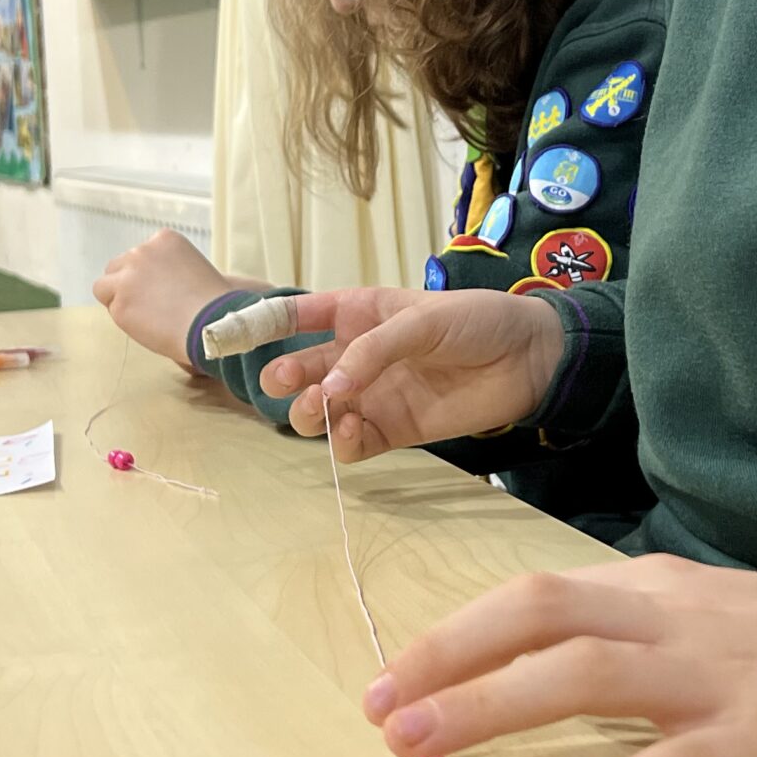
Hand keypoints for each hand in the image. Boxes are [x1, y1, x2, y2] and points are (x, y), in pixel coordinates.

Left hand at [92, 229, 250, 369]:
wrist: (214, 324)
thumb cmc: (213, 303)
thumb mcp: (193, 267)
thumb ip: (168, 267)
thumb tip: (149, 284)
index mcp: (164, 239)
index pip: (140, 255)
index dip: (148, 276)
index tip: (164, 291)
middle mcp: (142, 252)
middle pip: (118, 267)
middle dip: (129, 285)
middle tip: (151, 305)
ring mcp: (128, 277)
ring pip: (104, 286)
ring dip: (119, 299)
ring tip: (145, 316)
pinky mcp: (120, 303)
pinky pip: (112, 310)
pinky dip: (125, 319)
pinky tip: (148, 326)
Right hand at [256, 287, 566, 460]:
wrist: (529, 358)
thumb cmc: (477, 320)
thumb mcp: (423, 320)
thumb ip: (373, 350)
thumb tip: (332, 389)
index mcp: (360, 312)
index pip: (300, 315)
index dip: (263, 326)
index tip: (227, 339)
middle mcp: (359, 354)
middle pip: (304, 369)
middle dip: (285, 378)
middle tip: (282, 385)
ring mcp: (375, 393)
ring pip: (322, 410)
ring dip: (311, 413)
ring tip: (323, 409)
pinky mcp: (395, 429)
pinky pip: (353, 442)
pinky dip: (342, 444)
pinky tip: (348, 434)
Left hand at [363, 555, 756, 756]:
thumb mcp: (719, 626)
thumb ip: (639, 647)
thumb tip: (539, 685)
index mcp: (661, 592)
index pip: (537, 598)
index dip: (455, 636)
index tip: (393, 679)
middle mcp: (677, 621)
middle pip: (539, 620)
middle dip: (448, 663)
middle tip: (379, 714)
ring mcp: (722, 680)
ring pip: (585, 677)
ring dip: (491, 709)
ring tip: (419, 751)